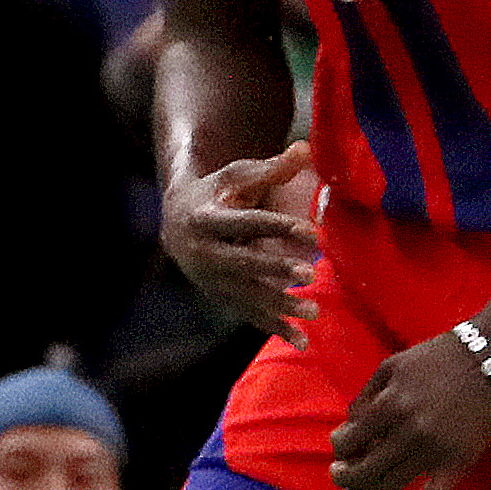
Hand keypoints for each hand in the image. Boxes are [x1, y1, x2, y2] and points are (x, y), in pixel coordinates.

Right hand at [161, 140, 320, 329]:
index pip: (246, 224)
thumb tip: (304, 149)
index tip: (313, 233)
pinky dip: (274, 327)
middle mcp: (202, 253)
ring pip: (246, 295)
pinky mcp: (219, 297)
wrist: (177, 221)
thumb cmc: (216, 193)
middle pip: (242, 263)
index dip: (279, 228)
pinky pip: (247, 315)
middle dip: (275, 270)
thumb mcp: (237, 177)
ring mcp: (209, 280)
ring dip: (279, 305)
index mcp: (204, 219)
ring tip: (314, 311)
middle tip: (310, 274)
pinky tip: (301, 340)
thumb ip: (271, 168)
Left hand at [329, 327, 490, 489]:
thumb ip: (365, 399)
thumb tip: (348, 430)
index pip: (347, 442)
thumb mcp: (389, 368)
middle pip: (362, 471)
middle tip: (339, 474)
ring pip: (387, 487)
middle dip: (342, 476)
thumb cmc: (434, 360)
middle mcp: (409, 432)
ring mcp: (434, 451)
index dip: (339, 447)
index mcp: (389, 405)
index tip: (343, 445)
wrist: (488, 359)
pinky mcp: (457, 464)